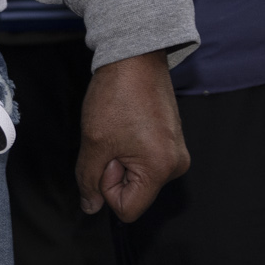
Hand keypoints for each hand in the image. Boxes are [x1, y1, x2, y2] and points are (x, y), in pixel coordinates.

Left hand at [75, 50, 187, 220]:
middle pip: (134, 192)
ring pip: (137, 175)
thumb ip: (89, 179)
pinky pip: (144, 160)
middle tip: (112, 136)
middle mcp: (176, 165)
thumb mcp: (94, 141)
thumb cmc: (116, 94)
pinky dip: (129, 147)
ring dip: (120, 156)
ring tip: (120, 127)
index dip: (107, 187)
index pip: (127, 209)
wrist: (134, 56)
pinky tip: (126, 123)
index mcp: (161, 169)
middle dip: (114, 169)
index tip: (106, 154)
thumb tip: (90, 206)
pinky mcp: (171, 140)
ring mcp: (175, 152)